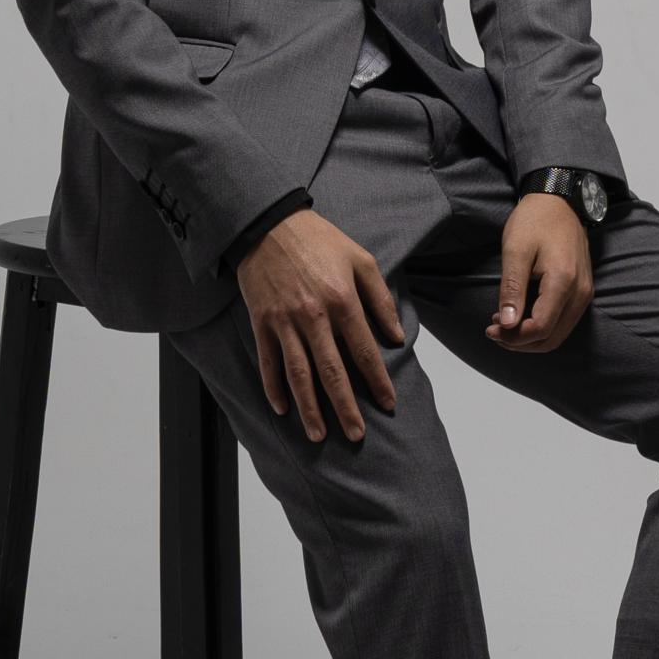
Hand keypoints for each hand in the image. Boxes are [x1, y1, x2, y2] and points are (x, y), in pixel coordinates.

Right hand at [237, 208, 403, 443]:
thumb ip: (380, 299)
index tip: (387, 405)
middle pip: (332, 372)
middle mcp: (313, 316)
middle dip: (345, 408)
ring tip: (319, 436)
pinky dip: (274, 388)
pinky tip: (282, 409)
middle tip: (356, 435)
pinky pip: (268, 362)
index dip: (377, 382)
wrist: (269, 223)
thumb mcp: (361, 259)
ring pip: (299, 375)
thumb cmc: (319, 240)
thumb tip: (397, 336)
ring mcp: (284, 322)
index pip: (364, 352)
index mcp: (342, 300)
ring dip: (309, 409)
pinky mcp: (261, 322)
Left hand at [485, 193, 592, 350]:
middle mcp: (580, 292)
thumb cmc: (535, 220)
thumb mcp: (515, 251)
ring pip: (558, 335)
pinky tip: (520, 315)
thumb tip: (507, 324)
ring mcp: (584, 293)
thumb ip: (512, 289)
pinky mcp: (582, 291)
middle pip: (551, 339)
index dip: (513, 337)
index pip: (540, 328)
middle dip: (520, 342)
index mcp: (564, 281)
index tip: (490, 328)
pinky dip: (541, 327)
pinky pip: (563, 322)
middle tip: (494, 329)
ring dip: (530, 337)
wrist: (559, 201)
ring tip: (504, 322)